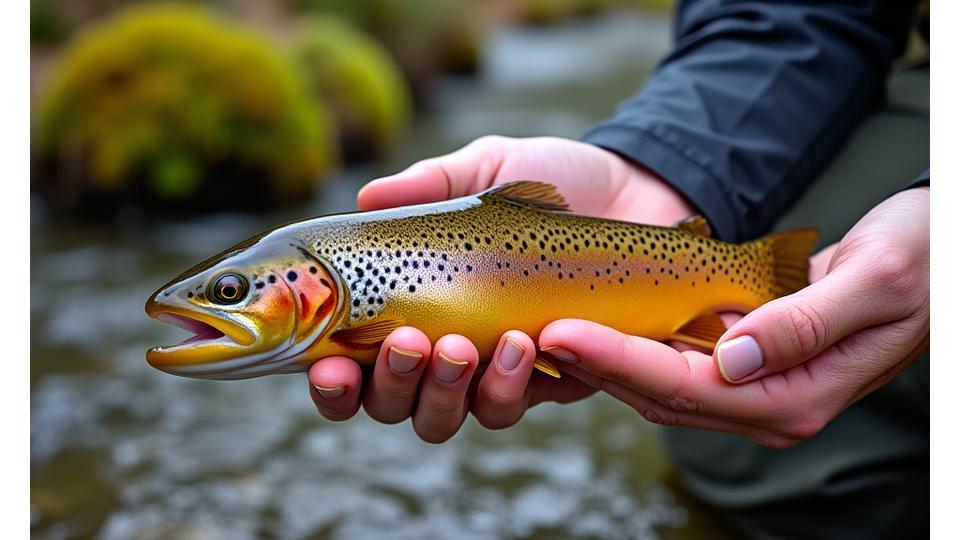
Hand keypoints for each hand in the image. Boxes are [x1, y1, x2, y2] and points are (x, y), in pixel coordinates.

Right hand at [307, 136, 696, 441]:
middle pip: (388, 403)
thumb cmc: (557, 179)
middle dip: (388, 384)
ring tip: (462, 346)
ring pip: (440, 419)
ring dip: (440, 393)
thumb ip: (431, 183)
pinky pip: (507, 408)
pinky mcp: (545, 381)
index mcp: (412, 301)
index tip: (325, 364)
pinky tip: (519, 344)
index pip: (349, 357)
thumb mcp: (488, 167)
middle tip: (409, 341)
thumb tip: (368, 194)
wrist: (640, 192)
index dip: (329, 377)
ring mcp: (490, 371)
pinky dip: (503, 388)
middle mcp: (441, 347)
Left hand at [536, 187, 928, 447]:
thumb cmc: (920, 262)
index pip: (688, 387)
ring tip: (548, 329)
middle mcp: (770, 403)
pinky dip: (634, 345)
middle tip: (534, 332)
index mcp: (797, 396)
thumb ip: (803, 324)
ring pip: (661, 383)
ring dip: (606, 358)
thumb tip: (731, 356)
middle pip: (661, 393)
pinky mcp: (746, 361)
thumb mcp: (874, 283)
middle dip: (596, 364)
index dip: (620, 360)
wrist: (938, 255)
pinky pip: (677, 361)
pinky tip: (597, 322)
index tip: (563, 333)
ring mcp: (756, 387)